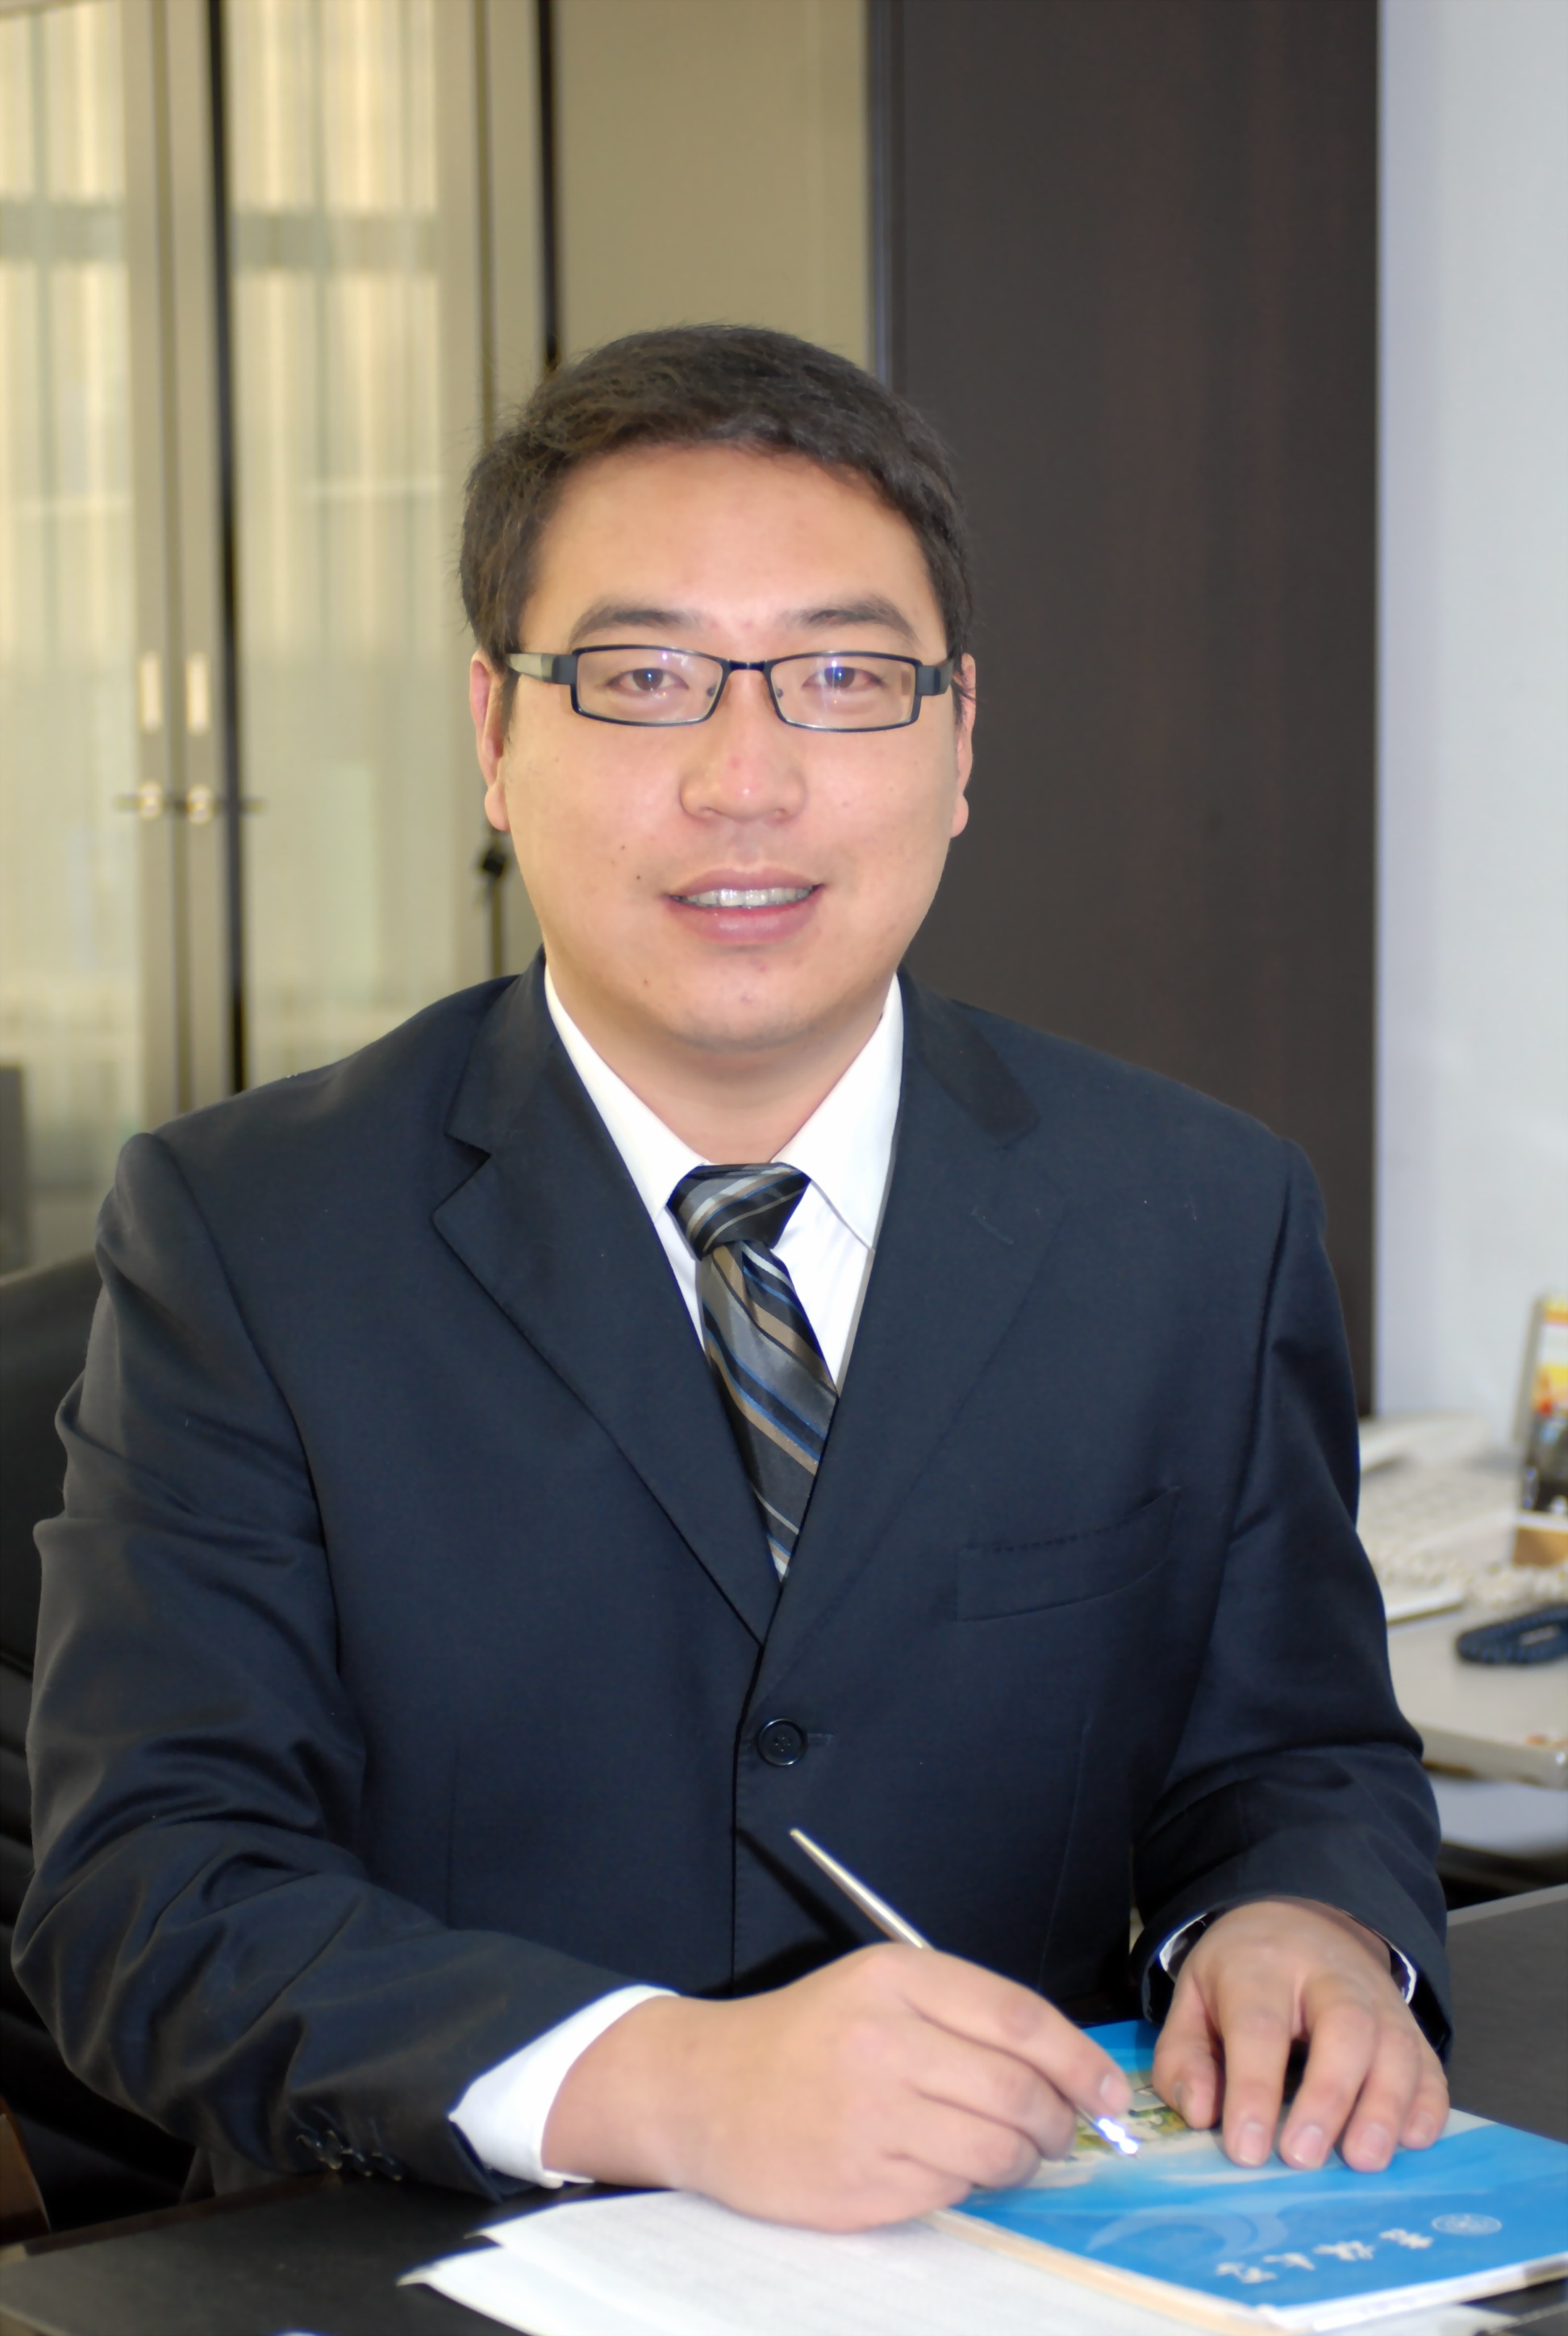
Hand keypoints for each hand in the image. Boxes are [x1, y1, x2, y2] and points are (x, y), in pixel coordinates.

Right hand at [541, 1944, 1130, 2228]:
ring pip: (996, 2150)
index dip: (1079, 2061)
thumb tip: (1067, 2070)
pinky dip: (964, 2184)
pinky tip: (940, 2165)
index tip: (1109, 2092)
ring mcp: (871, 2115)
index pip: (1020, 2020)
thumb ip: (966, 2015)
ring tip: (1006, 2152)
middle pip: (1019, 2091)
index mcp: (896, 1979)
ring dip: (1021, 2160)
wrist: (705, 2090)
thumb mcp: (880, 1989)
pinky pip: (951, 2191)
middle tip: (1062, 2129)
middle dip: (1058, 2119)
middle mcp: (885, 2040)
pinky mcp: (860, 2182)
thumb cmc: (808, 2037)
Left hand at [1152, 1897, 1448, 2172]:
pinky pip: (1429, 2062)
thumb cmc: (1241, 1975)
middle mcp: (1328, 1977)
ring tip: (1363, 2161)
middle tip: (1305, 2158)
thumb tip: (1201, 2113)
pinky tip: (1413, 2141)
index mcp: (1260, 1967)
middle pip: (1344, 2026)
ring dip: (1385, 2107)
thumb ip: (1184, 2058)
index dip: (1254, 2089)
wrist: (1300, 1918)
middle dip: (1328, 2095)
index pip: (1260, 2026)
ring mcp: (1378, 1999)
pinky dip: (1427, 2104)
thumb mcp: (1192, 2000)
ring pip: (1396, 2045)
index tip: (1247, 2151)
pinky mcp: (1409, 2024)